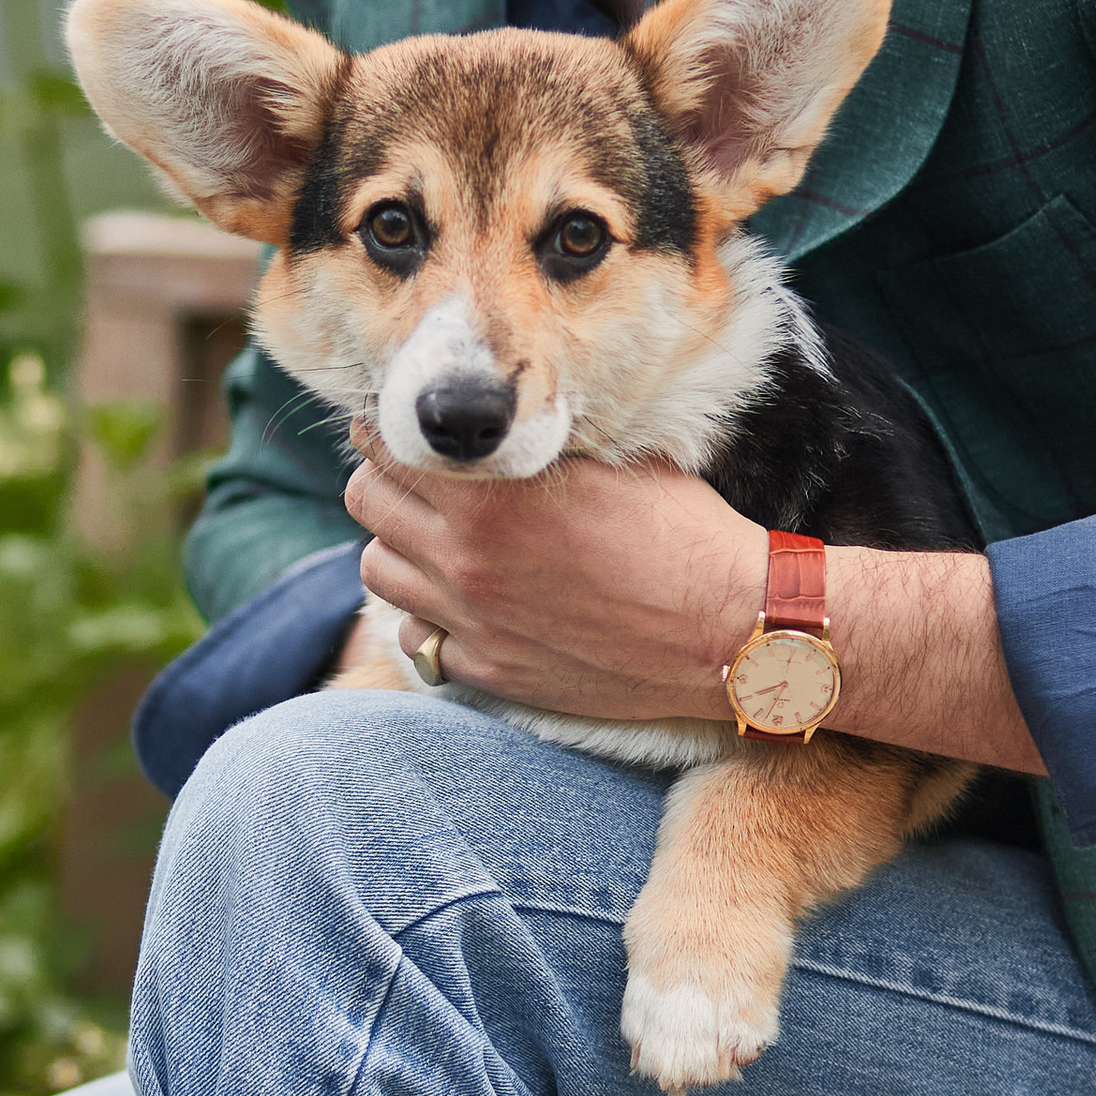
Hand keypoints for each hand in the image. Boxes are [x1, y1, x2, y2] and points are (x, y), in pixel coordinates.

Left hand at [346, 455, 761, 723]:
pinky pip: (420, 639)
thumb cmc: (684, 533)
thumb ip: (535, 446)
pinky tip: (470, 602)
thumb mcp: (611, 462)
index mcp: (491, 498)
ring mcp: (472, 622)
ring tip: (437, 539)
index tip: (408, 426)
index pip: (386, 445)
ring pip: (379, 572)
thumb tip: (497, 423)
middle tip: (420, 478)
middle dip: (385, 481)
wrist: (729, 630)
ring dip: (399, 547)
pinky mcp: (490, 671)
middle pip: (365, 504)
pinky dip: (432, 617)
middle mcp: (465, 560)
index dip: (391, 427)